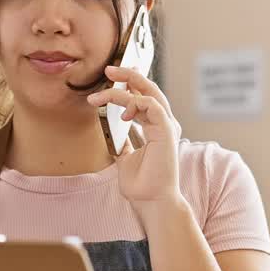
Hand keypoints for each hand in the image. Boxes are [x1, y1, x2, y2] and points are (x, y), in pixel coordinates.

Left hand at [86, 66, 183, 210]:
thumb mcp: (126, 158)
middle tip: (108, 69)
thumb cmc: (142, 184)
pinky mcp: (167, 131)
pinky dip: (135, 104)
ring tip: (103, 91)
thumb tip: (113, 133)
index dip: (130, 84)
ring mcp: (167, 126)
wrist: (151, 201)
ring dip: (125, 88)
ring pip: (148, 93)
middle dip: (128, 76)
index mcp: (156, 127)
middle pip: (149, 89)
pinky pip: (152, 105)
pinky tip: (123, 114)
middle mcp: (163, 123)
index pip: (144, 97)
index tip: (111, 77)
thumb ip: (123, 142)